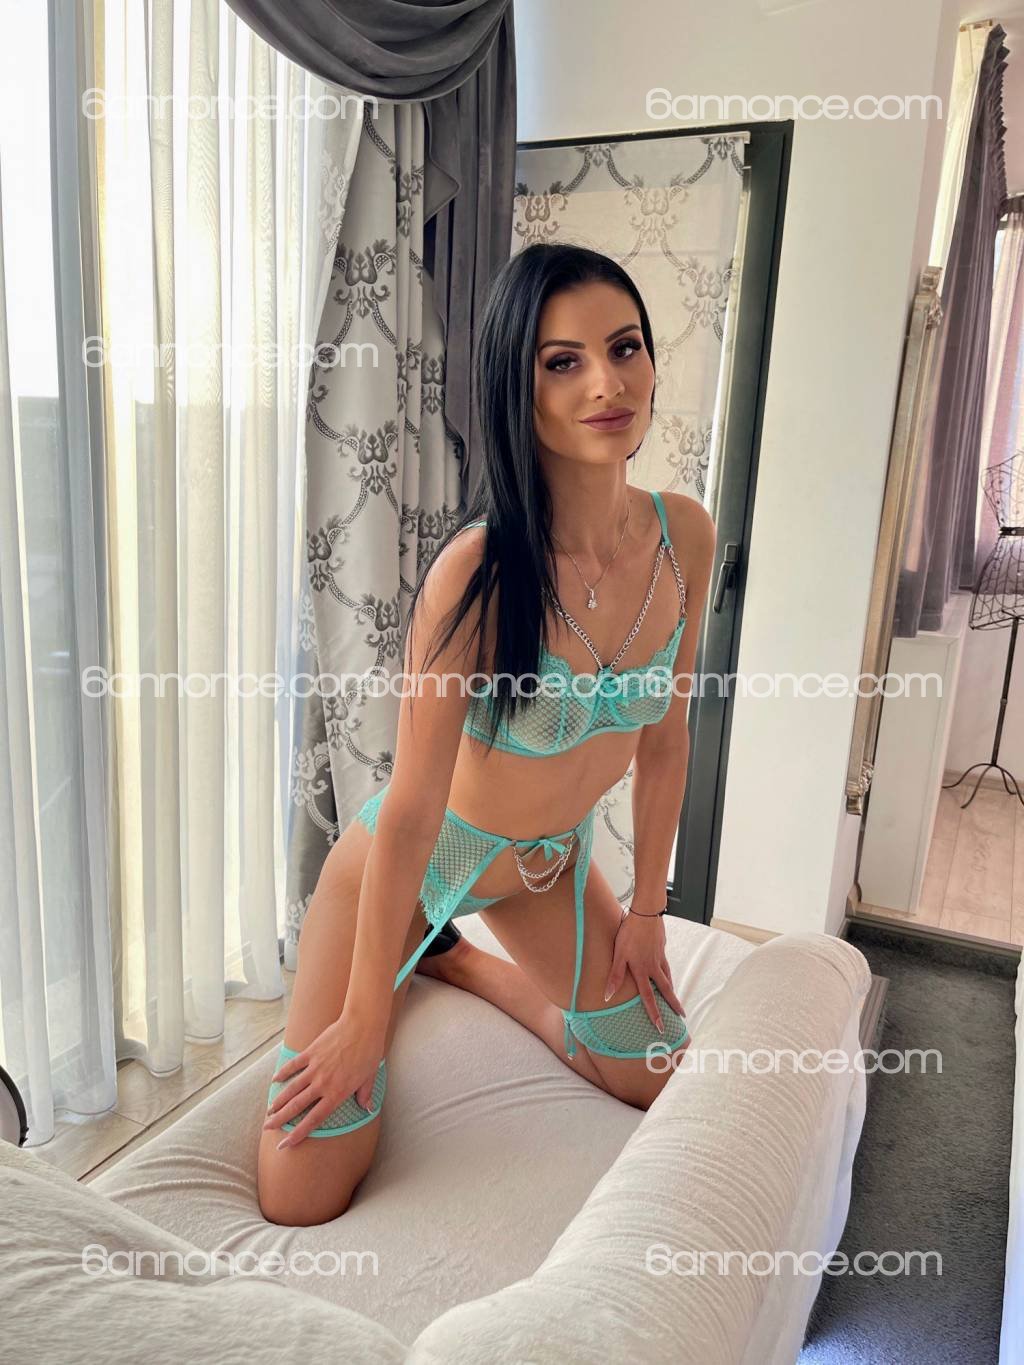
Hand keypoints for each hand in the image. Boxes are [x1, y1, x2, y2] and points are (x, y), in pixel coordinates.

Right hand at [263, 1013, 384, 1147]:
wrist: (362, 1026)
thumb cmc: (370, 1051)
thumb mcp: (370, 1077)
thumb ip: (364, 1094)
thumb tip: (367, 1108)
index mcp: (337, 1094)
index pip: (313, 1120)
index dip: (298, 1134)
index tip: (284, 1145)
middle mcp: (322, 1084)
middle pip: (296, 1107)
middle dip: (280, 1119)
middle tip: (267, 1127)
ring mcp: (315, 1068)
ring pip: (291, 1089)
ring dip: (278, 1100)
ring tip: (269, 1110)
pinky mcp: (311, 1053)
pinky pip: (293, 1066)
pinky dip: (283, 1073)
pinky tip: (274, 1080)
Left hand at [602, 910, 686, 1030]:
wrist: (646, 913)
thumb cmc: (629, 932)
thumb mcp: (618, 954)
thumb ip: (615, 975)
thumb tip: (607, 996)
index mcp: (642, 971)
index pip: (649, 997)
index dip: (654, 1013)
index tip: (660, 1027)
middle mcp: (654, 967)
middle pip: (666, 990)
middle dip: (673, 1005)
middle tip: (681, 1017)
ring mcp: (660, 958)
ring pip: (668, 978)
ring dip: (672, 991)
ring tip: (674, 999)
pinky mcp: (661, 949)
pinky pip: (666, 966)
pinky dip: (668, 974)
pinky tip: (666, 973)